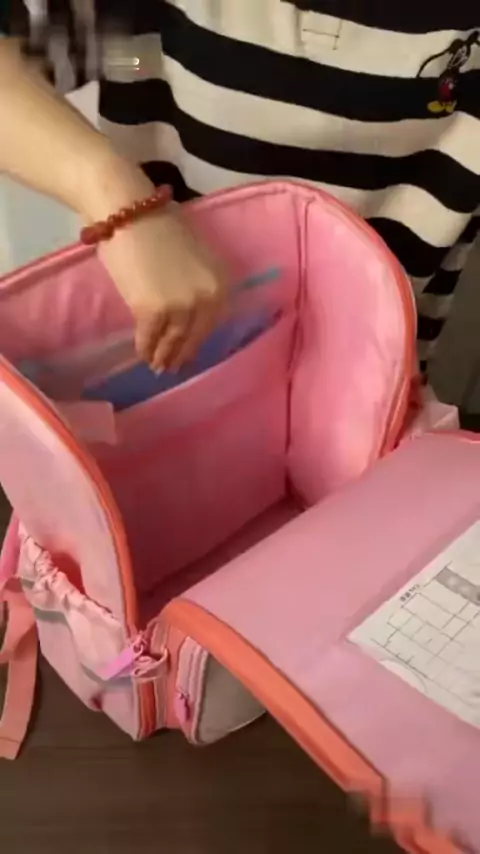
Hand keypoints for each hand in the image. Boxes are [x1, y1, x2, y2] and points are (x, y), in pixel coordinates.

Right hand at [82, 157, 226, 370]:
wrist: (127, 210)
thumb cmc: (156, 222)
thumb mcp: (193, 254)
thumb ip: (196, 281)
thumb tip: (188, 306)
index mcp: (221, 280)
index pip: (212, 320)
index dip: (199, 338)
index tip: (191, 351)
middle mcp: (207, 296)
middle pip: (194, 334)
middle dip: (182, 353)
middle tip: (173, 368)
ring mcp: (181, 306)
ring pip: (172, 340)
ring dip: (164, 356)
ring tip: (158, 367)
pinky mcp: (152, 310)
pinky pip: (149, 337)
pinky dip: (145, 348)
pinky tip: (142, 355)